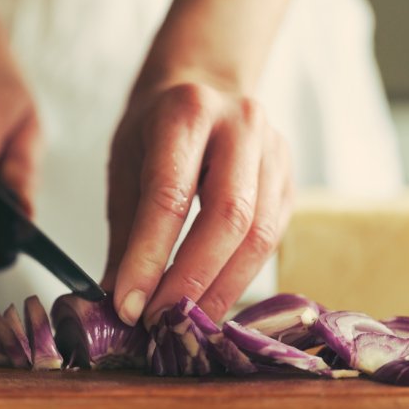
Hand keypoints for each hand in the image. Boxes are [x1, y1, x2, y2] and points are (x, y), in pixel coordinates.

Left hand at [102, 82, 292, 326]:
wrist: (205, 85)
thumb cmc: (156, 127)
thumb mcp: (126, 164)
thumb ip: (125, 231)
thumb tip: (118, 299)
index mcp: (186, 112)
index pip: (169, 195)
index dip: (149, 257)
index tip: (128, 305)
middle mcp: (241, 125)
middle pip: (228, 217)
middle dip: (191, 280)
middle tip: (159, 323)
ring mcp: (275, 150)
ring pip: (259, 234)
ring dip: (221, 288)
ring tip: (186, 323)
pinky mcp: (290, 178)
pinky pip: (273, 238)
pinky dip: (241, 276)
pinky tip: (213, 298)